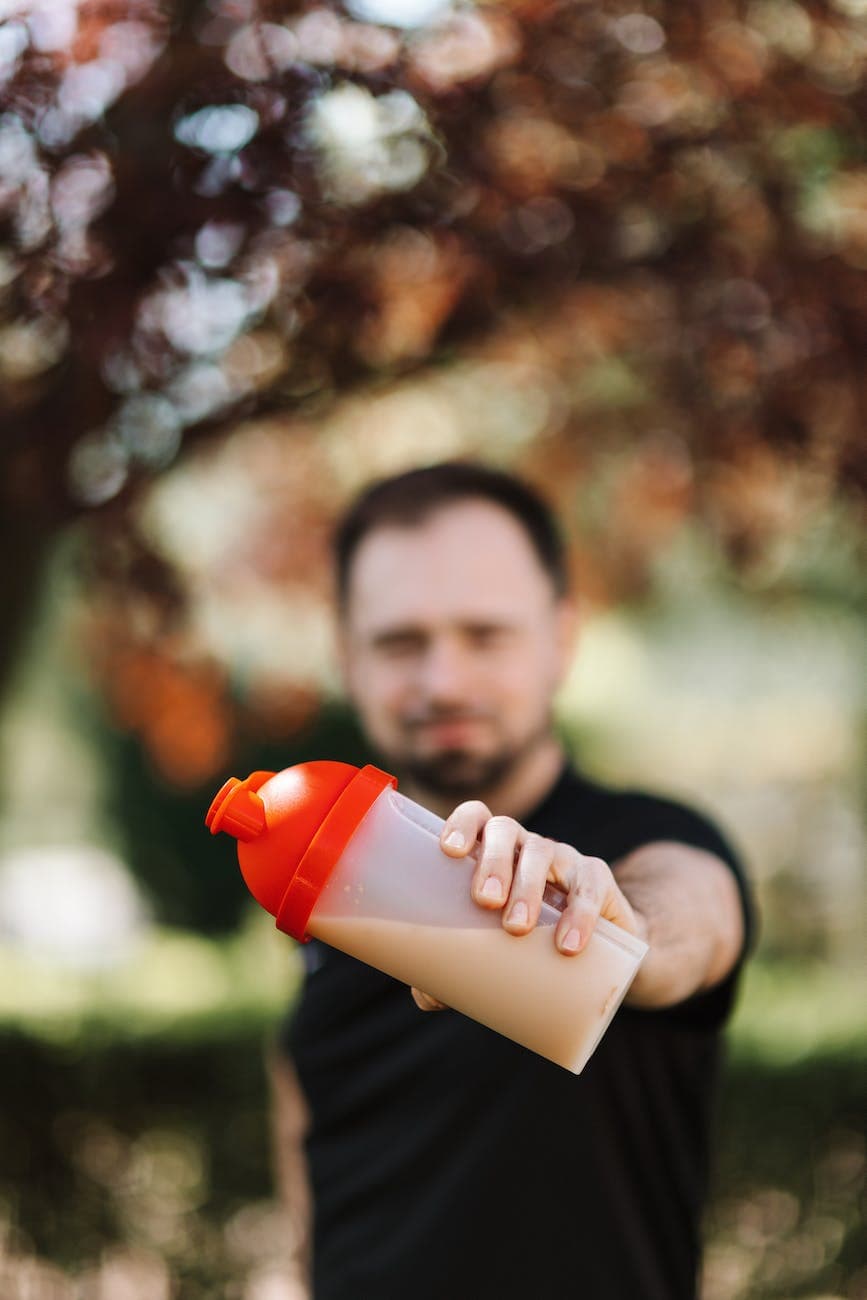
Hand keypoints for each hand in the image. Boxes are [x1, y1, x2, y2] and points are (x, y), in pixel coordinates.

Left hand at [410, 801, 643, 1011]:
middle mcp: (525, 846)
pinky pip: (590, 883)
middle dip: (493, 861)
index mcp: (493, 852)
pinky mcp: (597, 878)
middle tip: (485, 901)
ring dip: (527, 886)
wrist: (596, 958)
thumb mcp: (493, 952)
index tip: (449, 851)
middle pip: (505, 830)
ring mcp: (562, 858)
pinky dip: (580, 912)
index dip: (462, 823)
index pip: (476, 817)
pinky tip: (568, 944)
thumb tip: (427, 996)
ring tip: (516, 928)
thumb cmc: (526, 945)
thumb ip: (455, 970)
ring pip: (542, 852)